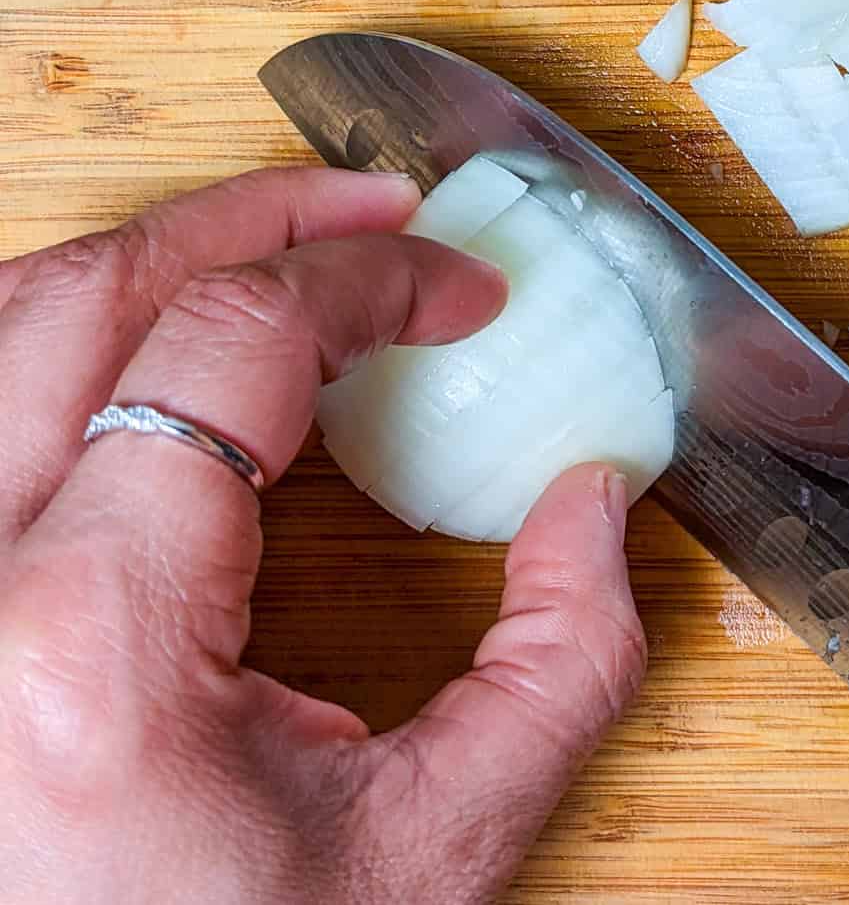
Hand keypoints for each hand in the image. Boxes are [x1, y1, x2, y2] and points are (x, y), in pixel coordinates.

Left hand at [0, 168, 646, 903]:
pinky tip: (157, 345)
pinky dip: (75, 336)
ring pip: (5, 323)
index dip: (374, 277)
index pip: (235, 342)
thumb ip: (563, 665)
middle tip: (371, 206)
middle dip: (258, 215)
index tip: (460, 290)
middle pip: (94, 291)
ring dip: (156, 259)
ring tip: (272, 245)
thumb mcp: (430, 853)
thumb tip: (594, 499)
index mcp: (86, 645)